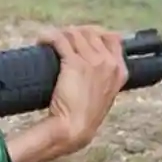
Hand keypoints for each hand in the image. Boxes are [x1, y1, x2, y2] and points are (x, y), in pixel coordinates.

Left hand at [37, 25, 128, 157]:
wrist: (75, 129)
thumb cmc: (85, 116)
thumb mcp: (102, 95)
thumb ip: (101, 79)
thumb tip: (87, 67)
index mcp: (120, 71)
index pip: (112, 38)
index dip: (93, 33)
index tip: (79, 36)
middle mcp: (109, 63)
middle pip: (90, 32)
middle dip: (72, 32)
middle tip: (58, 39)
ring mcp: (93, 61)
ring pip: (74, 33)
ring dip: (59, 33)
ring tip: (47, 40)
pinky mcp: (74, 63)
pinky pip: (60, 39)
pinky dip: (48, 36)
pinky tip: (42, 40)